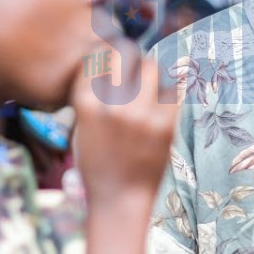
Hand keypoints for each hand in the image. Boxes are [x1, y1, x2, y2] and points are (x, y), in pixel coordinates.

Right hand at [71, 33, 176, 252]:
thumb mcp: (80, 126)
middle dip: (128, 59)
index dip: (105, 54)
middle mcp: (113, 107)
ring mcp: (141, 116)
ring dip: (148, 72)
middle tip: (131, 70)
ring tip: (147, 88)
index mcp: (86, 105)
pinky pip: (172, 90)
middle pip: (126, 55)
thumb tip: (105, 54)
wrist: (121, 199)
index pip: (97, 58)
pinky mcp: (166, 126)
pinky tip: (160, 103)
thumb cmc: (97, 162)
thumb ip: (89, 93)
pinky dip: (167, 92)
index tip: (110, 58)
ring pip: (151, 67)